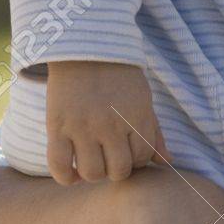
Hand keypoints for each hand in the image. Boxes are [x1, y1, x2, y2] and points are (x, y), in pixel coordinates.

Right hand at [46, 59, 171, 183]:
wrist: (84, 46)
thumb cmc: (119, 74)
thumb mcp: (143, 98)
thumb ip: (154, 132)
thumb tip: (166, 162)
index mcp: (136, 116)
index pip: (142, 158)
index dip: (136, 160)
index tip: (127, 151)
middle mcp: (110, 124)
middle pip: (118, 170)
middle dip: (117, 169)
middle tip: (110, 157)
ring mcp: (82, 126)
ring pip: (92, 173)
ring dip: (94, 173)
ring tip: (92, 161)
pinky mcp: (57, 125)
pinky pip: (59, 166)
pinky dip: (65, 177)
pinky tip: (71, 173)